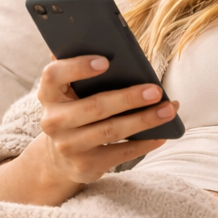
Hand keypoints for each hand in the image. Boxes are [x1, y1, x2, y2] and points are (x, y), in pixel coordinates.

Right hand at [18, 55, 179, 196]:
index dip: (78, 67)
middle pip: (94, 107)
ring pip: (110, 131)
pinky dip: (143, 143)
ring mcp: (68, 146)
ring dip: (143, 120)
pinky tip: (161, 134)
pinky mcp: (85, 166)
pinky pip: (120, 153)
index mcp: (48, 94)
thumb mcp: (69, 93)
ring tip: (168, 110)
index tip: (105, 61)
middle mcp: (53, 121)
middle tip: (155, 90)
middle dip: (128, 98)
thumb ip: (82, 73)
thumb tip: (117, 52)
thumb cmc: (75, 112)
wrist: (59, 158)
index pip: (54, 75)